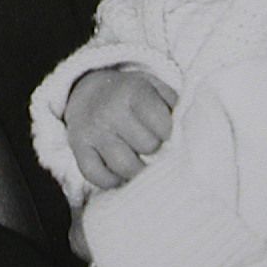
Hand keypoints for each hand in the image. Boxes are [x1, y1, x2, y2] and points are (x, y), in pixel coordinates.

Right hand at [64, 64, 176, 190]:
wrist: (87, 90)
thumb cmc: (130, 95)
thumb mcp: (154, 87)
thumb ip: (174, 105)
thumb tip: (188, 133)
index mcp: (133, 91)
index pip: (162, 125)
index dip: (168, 133)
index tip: (165, 131)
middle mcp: (110, 110)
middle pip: (147, 147)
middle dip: (154, 148)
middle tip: (150, 143)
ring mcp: (92, 130)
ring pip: (124, 167)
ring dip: (136, 168)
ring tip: (139, 161)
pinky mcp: (77, 147)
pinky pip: (95, 176)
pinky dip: (110, 179)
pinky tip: (118, 171)